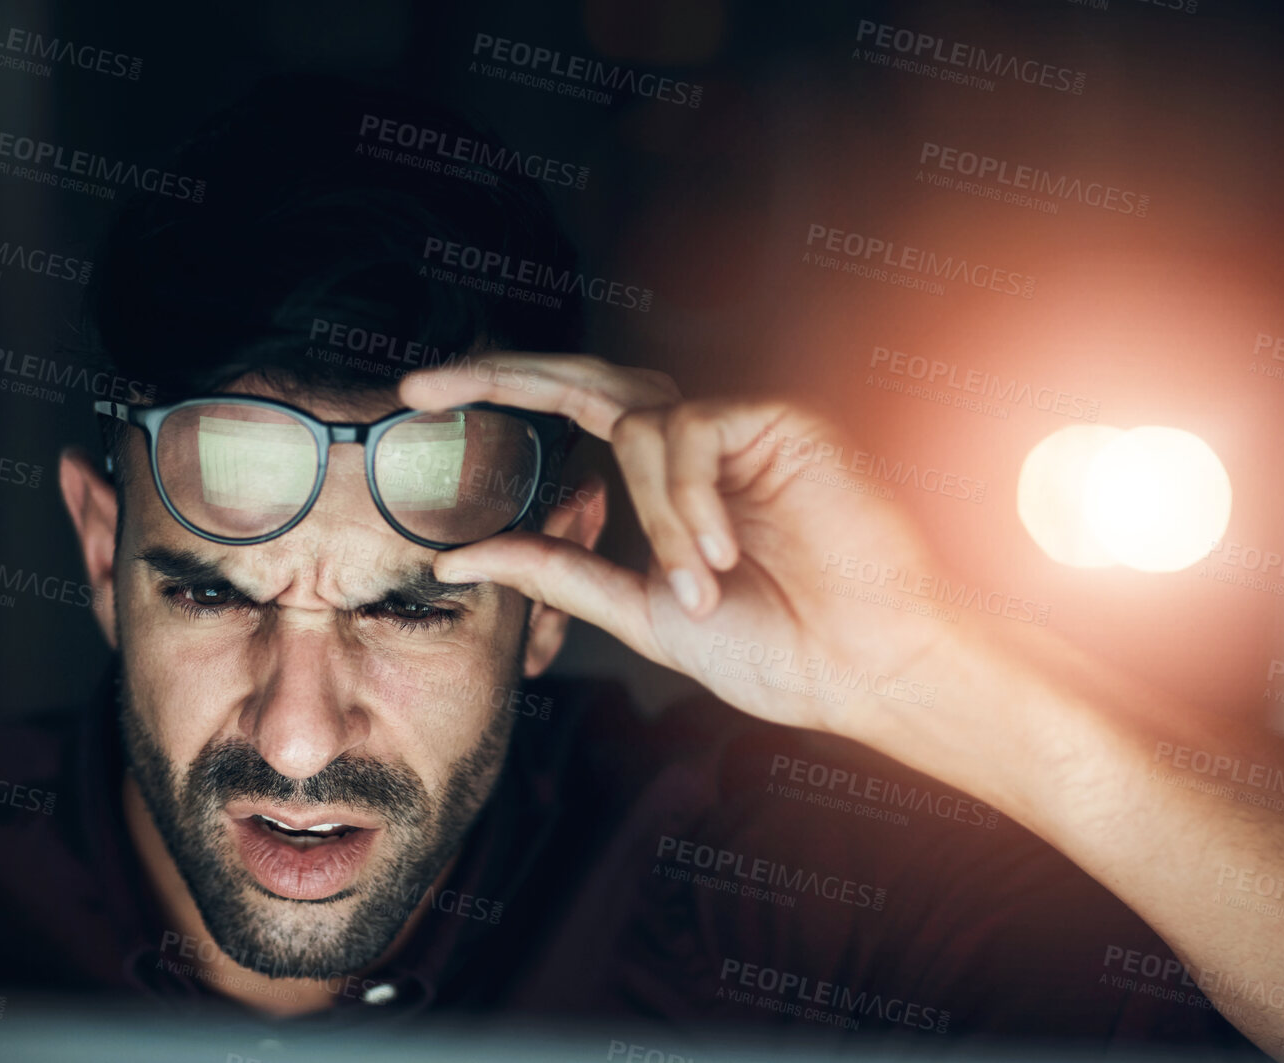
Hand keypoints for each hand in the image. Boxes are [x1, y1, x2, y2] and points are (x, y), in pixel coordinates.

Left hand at [399, 353, 958, 732]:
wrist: (868, 668)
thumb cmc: (777, 645)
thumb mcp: (639, 610)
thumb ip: (555, 573)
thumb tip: (456, 559)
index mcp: (663, 476)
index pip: (567, 413)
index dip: (495, 398)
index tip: (415, 401)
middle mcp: (694, 438)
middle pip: (583, 374)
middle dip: (499, 376)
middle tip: (420, 388)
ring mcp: (736, 422)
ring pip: (640, 425)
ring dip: (657, 517)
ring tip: (703, 586)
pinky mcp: (778, 418)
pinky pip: (692, 433)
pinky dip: (690, 500)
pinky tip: (725, 554)